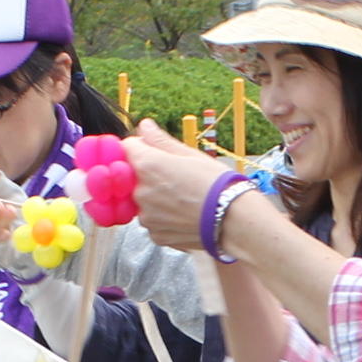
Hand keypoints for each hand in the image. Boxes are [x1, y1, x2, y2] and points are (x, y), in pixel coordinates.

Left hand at [122, 125, 227, 254]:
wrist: (234, 220)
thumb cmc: (217, 183)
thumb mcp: (190, 154)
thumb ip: (160, 140)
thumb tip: (143, 125)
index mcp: (147, 165)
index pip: (126, 147)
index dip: (141, 147)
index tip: (155, 152)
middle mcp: (140, 192)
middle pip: (133, 177)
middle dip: (149, 175)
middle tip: (177, 178)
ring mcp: (146, 217)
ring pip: (143, 201)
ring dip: (155, 198)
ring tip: (184, 199)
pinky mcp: (156, 236)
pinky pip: (154, 222)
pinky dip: (164, 218)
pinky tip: (185, 214)